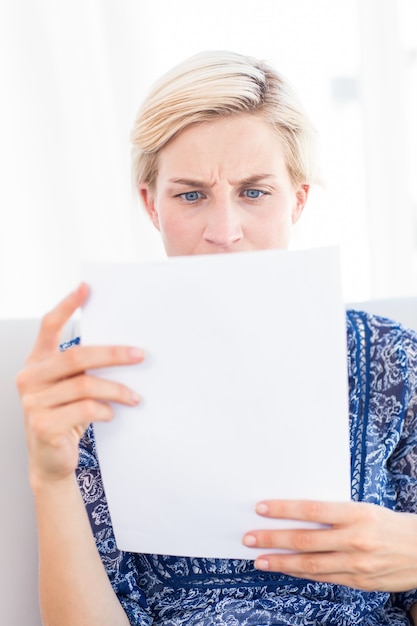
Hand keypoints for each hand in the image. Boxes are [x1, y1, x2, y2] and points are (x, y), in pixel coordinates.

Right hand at [16, 283, 144, 487]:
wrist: (50, 460)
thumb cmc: (65, 416)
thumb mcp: (70, 387)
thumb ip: (83, 369)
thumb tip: (125, 349)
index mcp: (36, 362)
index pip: (48, 326)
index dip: (67, 306)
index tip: (86, 288)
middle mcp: (30, 378)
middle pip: (76, 356)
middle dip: (113, 353)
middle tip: (140, 354)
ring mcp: (33, 402)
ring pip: (85, 385)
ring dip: (117, 390)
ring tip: (135, 397)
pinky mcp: (44, 425)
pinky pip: (84, 409)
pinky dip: (105, 410)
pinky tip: (113, 414)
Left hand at [242, 499, 416, 591]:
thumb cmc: (389, 524)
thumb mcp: (363, 509)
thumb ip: (334, 514)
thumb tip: (296, 514)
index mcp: (356, 514)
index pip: (311, 509)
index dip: (284, 509)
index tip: (261, 508)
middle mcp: (355, 539)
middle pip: (305, 538)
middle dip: (273, 538)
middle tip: (249, 538)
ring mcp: (356, 564)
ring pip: (310, 563)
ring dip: (281, 561)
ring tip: (260, 559)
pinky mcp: (359, 582)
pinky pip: (324, 578)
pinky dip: (302, 573)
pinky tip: (286, 569)